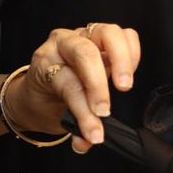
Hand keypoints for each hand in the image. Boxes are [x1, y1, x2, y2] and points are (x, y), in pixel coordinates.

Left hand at [4, 22, 139, 149]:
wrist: (41, 87)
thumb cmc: (48, 98)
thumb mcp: (54, 115)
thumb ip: (75, 127)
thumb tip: (90, 139)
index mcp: (46, 63)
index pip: (68, 83)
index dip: (83, 109)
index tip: (94, 132)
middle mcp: (63, 43)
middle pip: (85, 54)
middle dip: (99, 84)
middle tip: (106, 110)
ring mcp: (84, 35)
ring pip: (108, 34)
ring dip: (121, 61)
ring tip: (124, 86)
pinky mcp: (102, 35)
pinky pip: (124, 35)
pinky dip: (131, 53)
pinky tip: (128, 73)